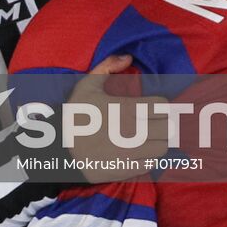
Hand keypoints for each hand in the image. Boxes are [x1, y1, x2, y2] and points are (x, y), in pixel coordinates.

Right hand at [64, 55, 170, 180]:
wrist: (59, 148)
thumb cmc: (75, 114)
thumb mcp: (86, 85)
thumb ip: (108, 67)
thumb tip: (128, 56)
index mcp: (126, 109)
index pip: (162, 106)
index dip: (159, 105)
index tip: (153, 106)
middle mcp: (133, 132)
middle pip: (167, 128)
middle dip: (163, 123)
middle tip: (155, 122)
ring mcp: (131, 153)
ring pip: (162, 147)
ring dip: (158, 141)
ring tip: (149, 137)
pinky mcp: (127, 169)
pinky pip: (151, 164)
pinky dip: (148, 157)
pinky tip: (138, 152)